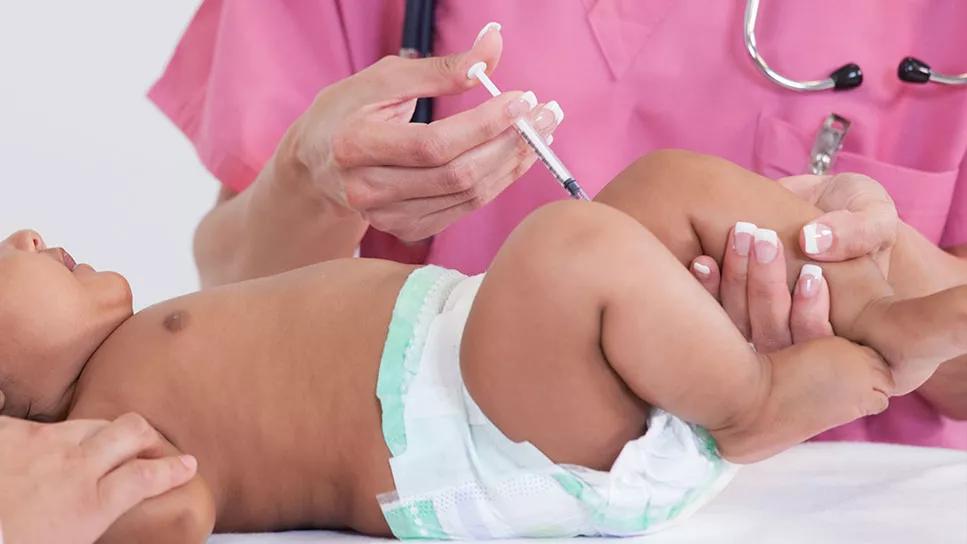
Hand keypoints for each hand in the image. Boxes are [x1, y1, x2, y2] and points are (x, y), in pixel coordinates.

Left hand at [0, 414, 196, 543]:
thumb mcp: (68, 542)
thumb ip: (90, 522)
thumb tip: (102, 514)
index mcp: (90, 504)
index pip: (149, 477)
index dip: (175, 469)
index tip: (188, 464)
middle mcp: (75, 467)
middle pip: (132, 432)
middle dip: (149, 436)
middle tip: (151, 446)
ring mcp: (41, 445)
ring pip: (93, 421)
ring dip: (105, 430)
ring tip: (105, 439)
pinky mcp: (8, 433)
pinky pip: (32, 420)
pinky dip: (38, 430)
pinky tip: (34, 437)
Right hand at [286, 23, 562, 241]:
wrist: (319, 163)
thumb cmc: (352, 110)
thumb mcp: (386, 78)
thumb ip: (442, 68)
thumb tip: (494, 44)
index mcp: (355, 145)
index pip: (434, 143)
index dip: (484, 123)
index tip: (522, 98)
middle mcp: (367, 189)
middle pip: (456, 175)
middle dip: (510, 143)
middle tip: (545, 114)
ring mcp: (387, 217)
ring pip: (467, 196)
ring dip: (512, 164)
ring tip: (540, 133)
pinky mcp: (406, 230)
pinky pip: (464, 209)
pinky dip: (497, 182)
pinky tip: (515, 156)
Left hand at [688, 173, 898, 351]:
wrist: (820, 204)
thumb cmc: (858, 215)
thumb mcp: (874, 216)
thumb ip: (859, 232)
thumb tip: (814, 241)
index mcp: (849, 331)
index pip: (825, 345)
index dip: (811, 315)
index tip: (809, 274)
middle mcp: (804, 339)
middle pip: (776, 336)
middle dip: (767, 290)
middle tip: (764, 240)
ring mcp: (766, 327)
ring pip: (742, 326)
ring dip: (736, 283)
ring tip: (739, 236)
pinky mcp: (736, 312)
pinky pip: (716, 312)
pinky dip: (708, 287)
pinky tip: (702, 261)